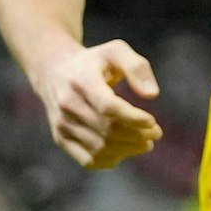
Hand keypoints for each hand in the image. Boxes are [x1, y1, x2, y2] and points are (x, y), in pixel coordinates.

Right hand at [31, 39, 161, 169]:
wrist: (53, 71)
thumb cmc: (94, 61)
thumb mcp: (117, 51)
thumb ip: (137, 68)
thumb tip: (152, 95)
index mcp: (82, 81)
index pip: (108, 107)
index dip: (133, 118)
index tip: (152, 122)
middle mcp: (67, 105)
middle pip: (106, 130)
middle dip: (136, 135)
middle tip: (156, 133)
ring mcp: (62, 124)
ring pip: (98, 148)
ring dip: (127, 149)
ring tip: (146, 143)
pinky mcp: (60, 138)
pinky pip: (87, 160)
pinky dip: (110, 160)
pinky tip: (125, 150)